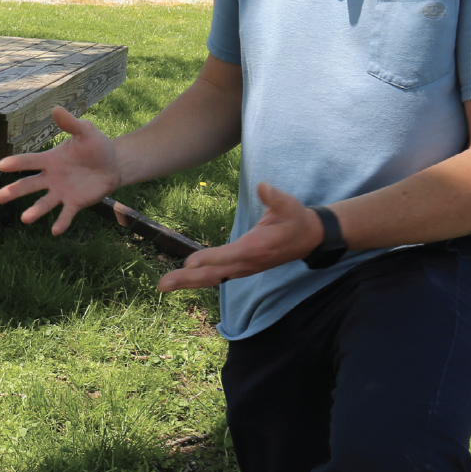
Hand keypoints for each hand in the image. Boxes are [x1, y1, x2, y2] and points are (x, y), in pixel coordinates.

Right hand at [0, 106, 123, 234]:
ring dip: (34, 211)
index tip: (1, 165)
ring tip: (25, 219)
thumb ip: (70, 123)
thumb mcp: (85, 131)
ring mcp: (62, 192)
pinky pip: (66, 214)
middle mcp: (51, 177)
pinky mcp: (75, 203)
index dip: (15, 163)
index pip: (29, 162)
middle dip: (13, 191)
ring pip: (44, 202)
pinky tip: (55, 230)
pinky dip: (61, 222)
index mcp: (49, 159)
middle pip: (29, 185)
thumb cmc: (95, 145)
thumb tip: (56, 108)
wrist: (113, 164)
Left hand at [158, 181, 321, 290]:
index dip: (209, 259)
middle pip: (214, 274)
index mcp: (257, 247)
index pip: (230, 255)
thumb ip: (275, 197)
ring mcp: (243, 268)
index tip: (189, 262)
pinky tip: (182, 279)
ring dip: (188, 282)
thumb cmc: (295, 218)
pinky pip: (216, 276)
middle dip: (188, 279)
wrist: (308, 238)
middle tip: (162, 284)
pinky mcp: (241, 267)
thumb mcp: (289, 205)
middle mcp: (247, 262)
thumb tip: (263, 186)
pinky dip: (198, 279)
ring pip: (213, 278)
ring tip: (163, 285)